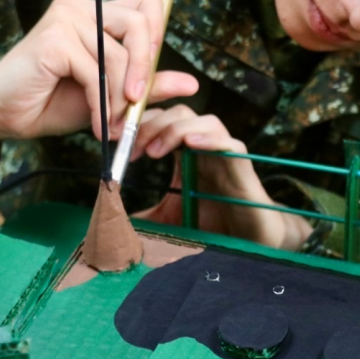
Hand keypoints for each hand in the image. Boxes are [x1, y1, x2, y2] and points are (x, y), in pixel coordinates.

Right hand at [0, 0, 198, 154]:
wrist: (2, 115)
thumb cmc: (51, 102)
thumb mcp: (112, 96)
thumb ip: (148, 86)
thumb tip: (193, 84)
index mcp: (98, 13)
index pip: (149, 4)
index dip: (157, 36)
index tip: (148, 76)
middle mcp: (83, 6)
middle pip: (141, 23)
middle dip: (145, 70)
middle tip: (136, 107)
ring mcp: (67, 17)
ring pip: (119, 56)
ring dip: (120, 99)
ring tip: (112, 126)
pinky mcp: (54, 37)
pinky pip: (96, 71)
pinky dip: (102, 103)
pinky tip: (96, 124)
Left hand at [130, 105, 312, 250]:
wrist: (252, 245)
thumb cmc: (213, 228)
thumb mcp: (167, 221)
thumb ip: (141, 215)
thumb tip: (107, 219)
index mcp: (185, 153)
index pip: (161, 119)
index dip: (136, 123)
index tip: (113, 139)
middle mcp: (205, 147)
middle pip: (179, 113)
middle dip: (151, 124)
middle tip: (131, 148)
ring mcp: (226, 154)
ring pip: (205, 120)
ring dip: (176, 129)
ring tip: (154, 151)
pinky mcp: (244, 168)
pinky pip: (230, 143)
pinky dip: (209, 138)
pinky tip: (189, 144)